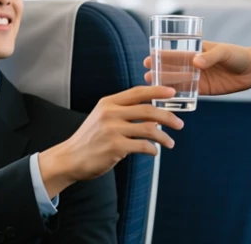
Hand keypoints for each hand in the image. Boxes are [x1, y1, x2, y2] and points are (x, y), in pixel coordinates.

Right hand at [38, 86, 183, 196]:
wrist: (70, 158)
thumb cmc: (89, 139)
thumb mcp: (101, 117)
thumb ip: (122, 111)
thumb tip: (150, 113)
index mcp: (108, 103)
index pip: (137, 92)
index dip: (157, 91)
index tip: (172, 92)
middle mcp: (110, 113)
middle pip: (148, 110)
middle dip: (168, 117)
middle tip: (179, 124)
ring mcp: (112, 130)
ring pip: (149, 129)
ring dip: (164, 136)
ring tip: (170, 142)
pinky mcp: (115, 147)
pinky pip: (142, 146)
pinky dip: (152, 149)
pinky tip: (154, 152)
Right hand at [144, 41, 250, 95]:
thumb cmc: (238, 55)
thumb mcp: (225, 52)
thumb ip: (211, 57)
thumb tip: (196, 63)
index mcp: (197, 51)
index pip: (175, 53)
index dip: (161, 55)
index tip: (149, 58)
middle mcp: (195, 64)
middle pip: (173, 68)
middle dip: (159, 70)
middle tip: (146, 75)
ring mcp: (199, 77)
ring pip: (178, 81)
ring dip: (165, 83)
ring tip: (151, 86)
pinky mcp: (205, 90)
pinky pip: (189, 93)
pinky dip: (178, 95)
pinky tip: (167, 98)